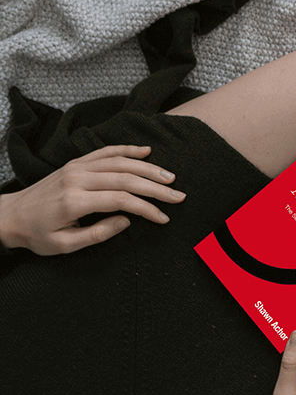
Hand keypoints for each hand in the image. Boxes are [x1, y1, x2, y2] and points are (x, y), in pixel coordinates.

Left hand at [0, 145, 182, 254]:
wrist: (9, 215)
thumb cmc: (36, 234)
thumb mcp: (64, 245)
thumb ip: (97, 234)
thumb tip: (127, 221)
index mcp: (74, 201)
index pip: (121, 200)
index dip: (147, 208)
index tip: (163, 218)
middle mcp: (77, 179)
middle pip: (126, 178)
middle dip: (156, 187)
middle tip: (178, 196)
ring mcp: (76, 167)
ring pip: (120, 162)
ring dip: (148, 168)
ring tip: (170, 177)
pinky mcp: (75, 162)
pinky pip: (105, 151)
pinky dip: (128, 149)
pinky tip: (146, 151)